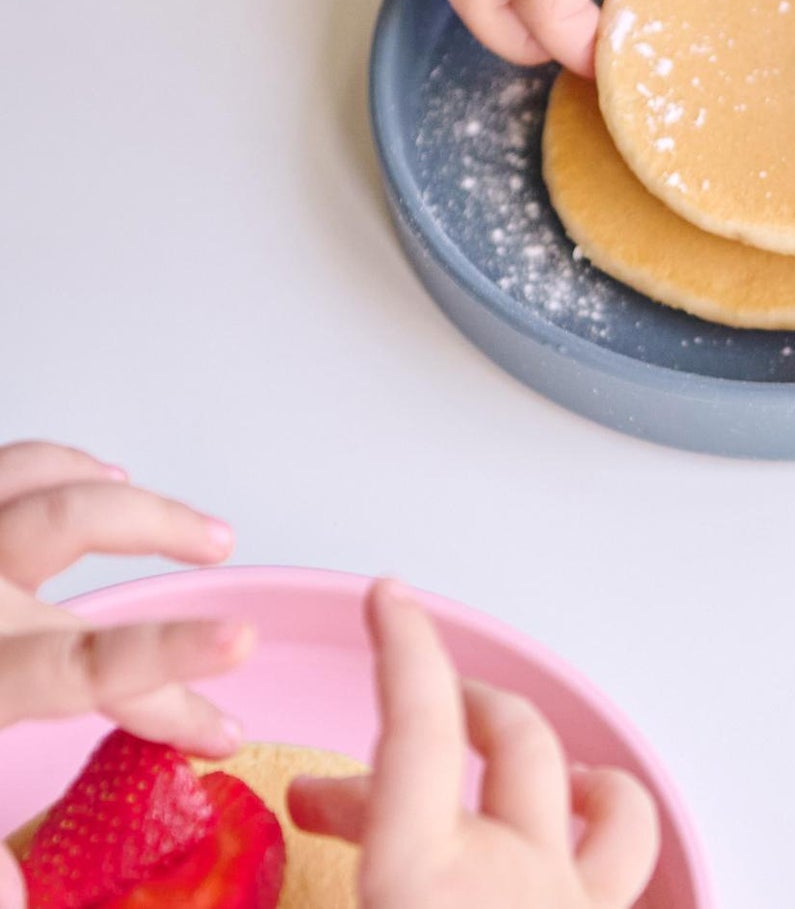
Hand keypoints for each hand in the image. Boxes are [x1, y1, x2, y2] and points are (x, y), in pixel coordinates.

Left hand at [0, 442, 251, 752]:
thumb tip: (15, 907)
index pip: (79, 663)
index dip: (166, 658)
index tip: (237, 661)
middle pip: (71, 529)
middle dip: (166, 534)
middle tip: (226, 560)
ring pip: (46, 485)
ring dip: (131, 498)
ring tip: (195, 527)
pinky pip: (9, 467)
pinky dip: (62, 464)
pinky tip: (97, 475)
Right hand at [289, 580, 659, 908]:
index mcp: (423, 886)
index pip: (420, 726)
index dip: (405, 647)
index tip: (391, 599)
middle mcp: (515, 886)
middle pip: (506, 742)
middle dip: (449, 712)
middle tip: (385, 747)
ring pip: (611, 802)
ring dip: (565, 769)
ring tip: (527, 772)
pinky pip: (628, 869)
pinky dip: (604, 837)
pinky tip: (571, 853)